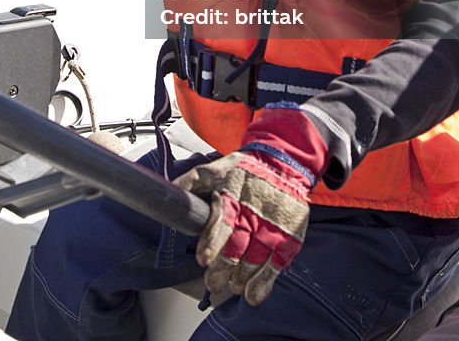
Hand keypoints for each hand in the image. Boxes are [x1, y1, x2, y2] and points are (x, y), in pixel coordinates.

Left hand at [176, 104, 327, 305]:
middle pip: (236, 249)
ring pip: (254, 261)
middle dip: (222, 269)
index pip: (222, 223)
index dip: (212, 243)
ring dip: (240, 278)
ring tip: (231, 284)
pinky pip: (276, 266)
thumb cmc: (245, 170)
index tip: (203, 259)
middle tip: (212, 281)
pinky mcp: (289, 239)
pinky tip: (251, 294)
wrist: (283, 164)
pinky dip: (263, 283)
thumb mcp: (215, 169)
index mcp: (234, 196)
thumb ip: (192, 182)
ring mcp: (273, 228)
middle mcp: (255, 214)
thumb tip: (169, 194)